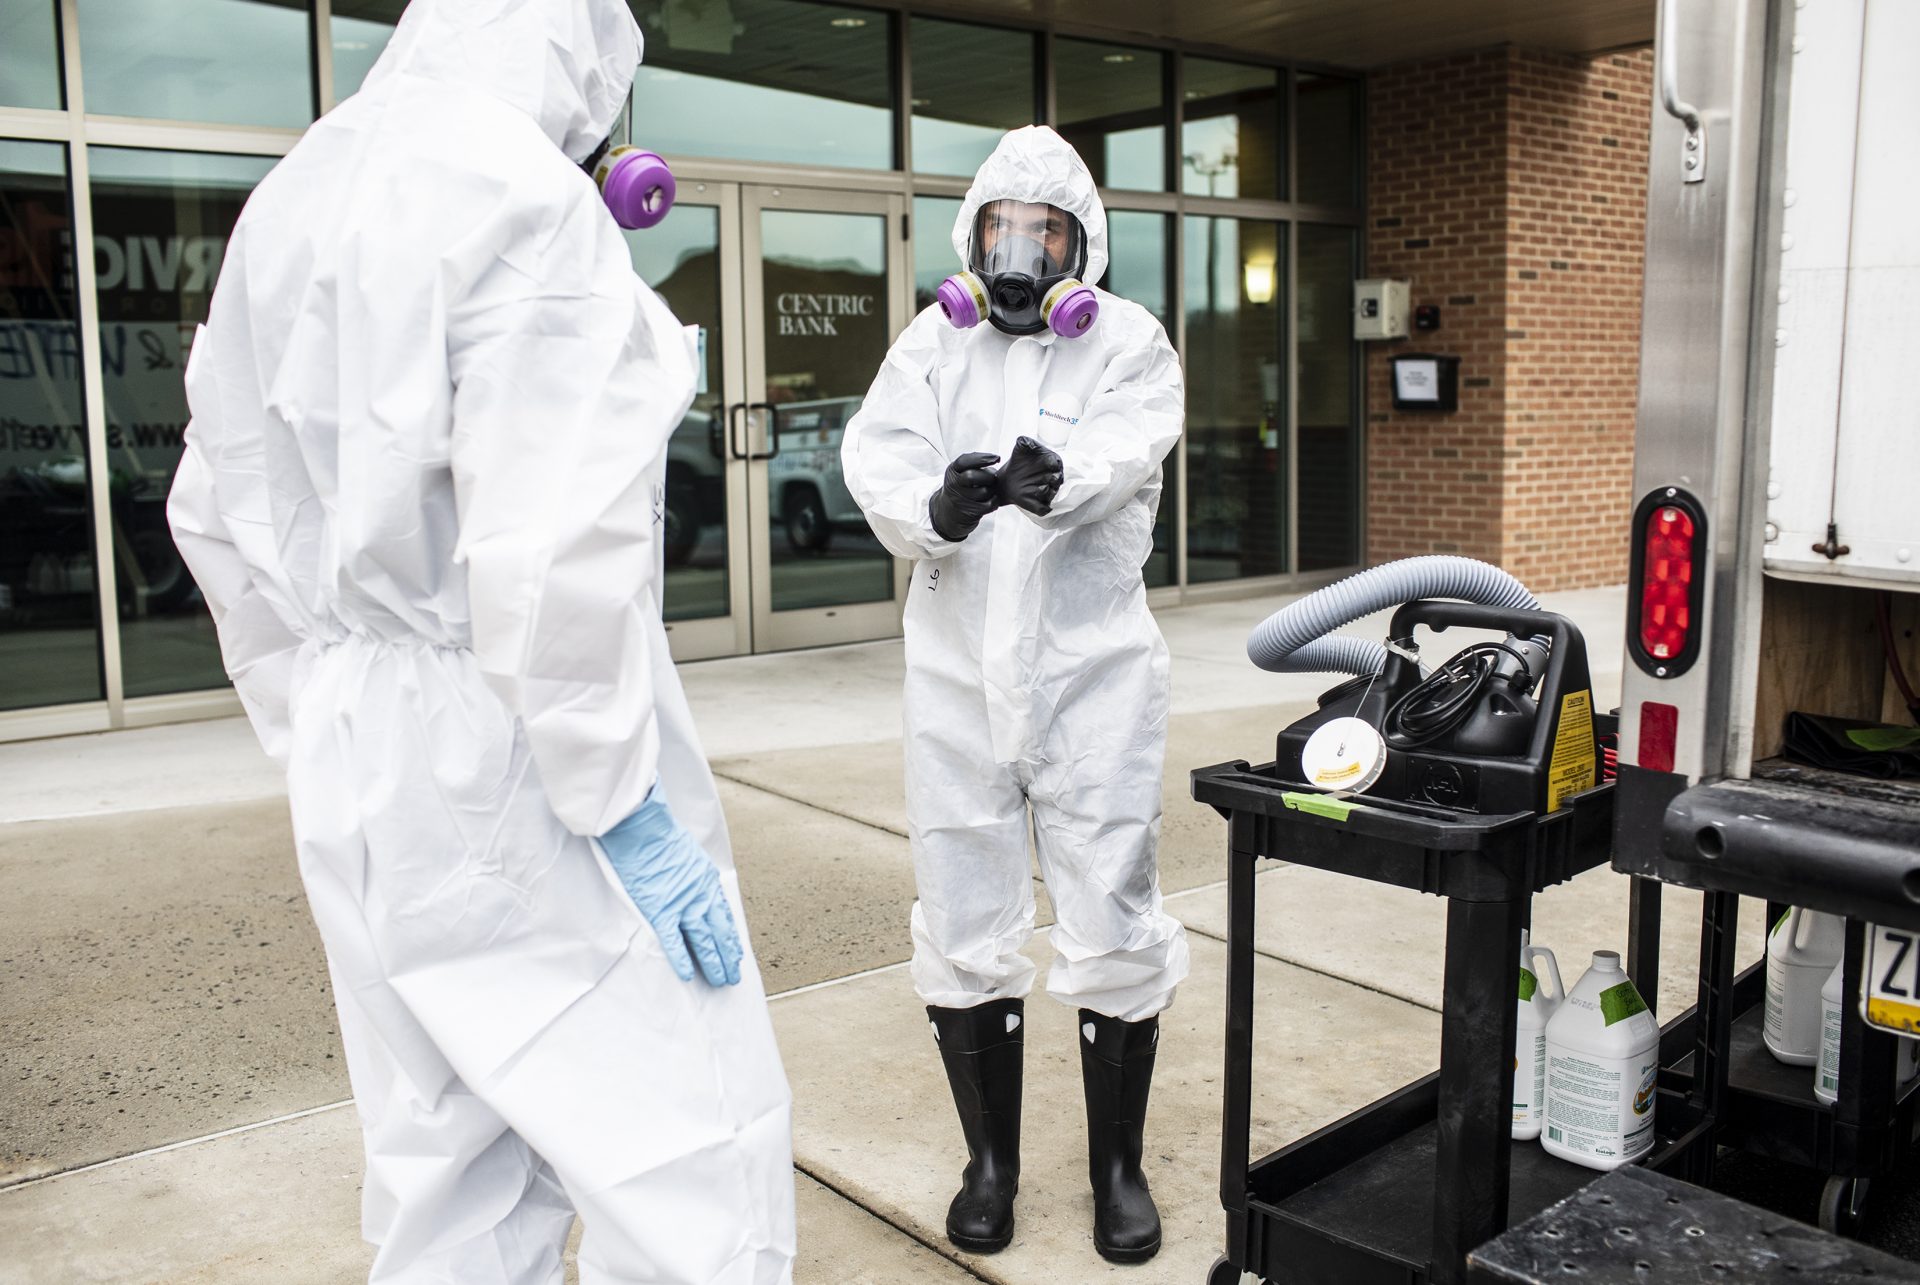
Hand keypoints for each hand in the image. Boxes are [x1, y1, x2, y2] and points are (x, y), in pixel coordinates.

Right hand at [597, 785, 741, 985]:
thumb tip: (690, 885)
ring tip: (720, 981)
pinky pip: (673, 941)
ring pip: (704, 940)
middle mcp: (701, 895)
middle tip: (733, 976)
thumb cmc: (659, 834)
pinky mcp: (660, 910)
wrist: (641, 827)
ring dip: (714, 963)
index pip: (725, 916)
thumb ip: (692, 874)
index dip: (731, 937)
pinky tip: (688, 975)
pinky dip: (682, 959)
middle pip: (720, 932)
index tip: (736, 953)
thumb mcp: (688, 852)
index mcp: (708, 880)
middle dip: (729, 956)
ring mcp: (682, 904)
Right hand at [929, 451, 1001, 540]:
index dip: (981, 458)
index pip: (963, 461)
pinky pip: (988, 505)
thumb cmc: (961, 486)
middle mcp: (953, 485)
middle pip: (971, 477)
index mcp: (952, 472)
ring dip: (992, 489)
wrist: (949, 511)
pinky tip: (992, 498)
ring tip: (991, 489)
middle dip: (988, 476)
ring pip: (983, 491)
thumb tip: (994, 458)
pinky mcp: (969, 512)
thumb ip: (973, 463)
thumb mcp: (959, 472)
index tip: (997, 458)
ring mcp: (960, 500)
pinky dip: (995, 501)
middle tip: (993, 478)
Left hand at [996, 436, 1062, 515]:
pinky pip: (1043, 509)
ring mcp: (1046, 492)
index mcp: (1051, 462)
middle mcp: (1052, 478)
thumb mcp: (1021, 448)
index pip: (1056, 463)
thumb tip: (1025, 441)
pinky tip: (1033, 501)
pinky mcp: (1038, 504)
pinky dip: (1041, 508)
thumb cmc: (1019, 462)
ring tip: (1036, 488)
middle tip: (1046, 478)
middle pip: (1057, 480)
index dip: (1054, 464)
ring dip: (1045, 492)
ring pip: (1051, 494)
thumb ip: (1025, 442)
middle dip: (1053, 479)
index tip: (1049, 463)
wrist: (1007, 479)